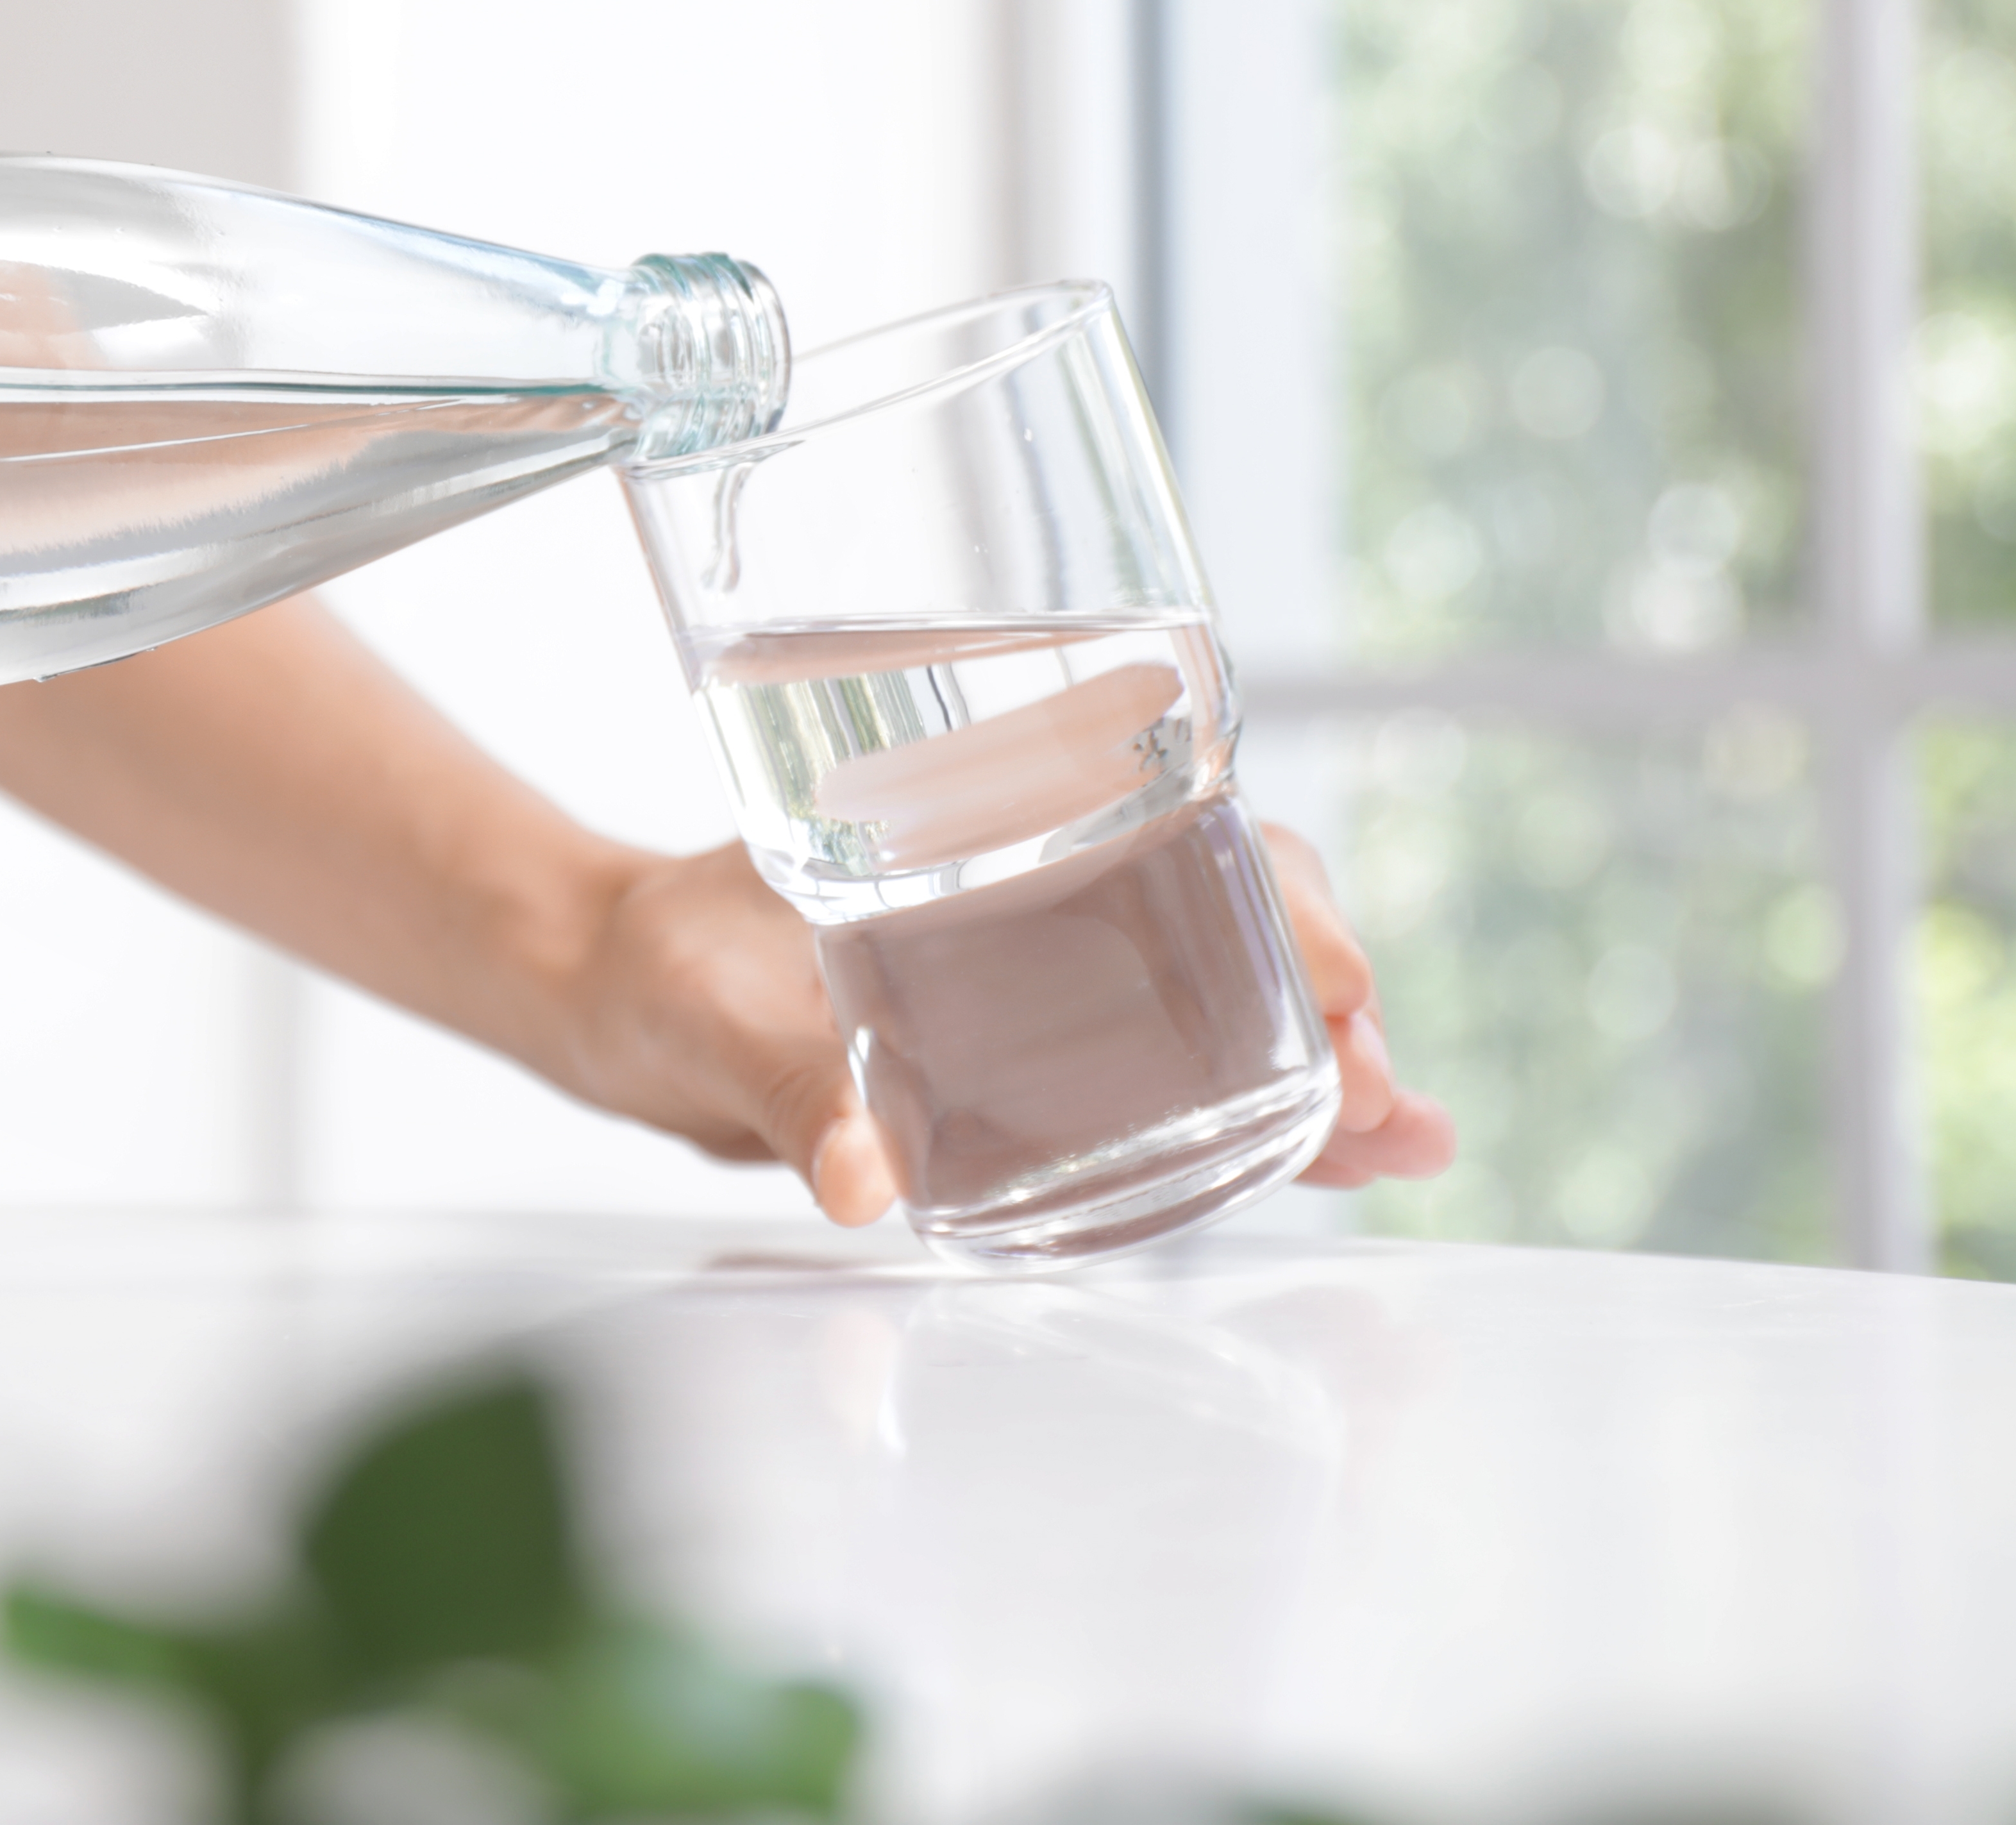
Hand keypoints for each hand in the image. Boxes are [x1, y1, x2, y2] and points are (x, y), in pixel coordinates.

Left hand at [545, 822, 1455, 1226]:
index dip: (1274, 902)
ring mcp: (1050, 978)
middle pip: (1233, 926)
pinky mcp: (1034, 1059)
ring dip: (1322, 1069)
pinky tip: (1349, 1158)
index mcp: (989, 838)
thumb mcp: (712, 1018)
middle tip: (1378, 1091)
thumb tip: (856, 1177)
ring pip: (1228, 1005)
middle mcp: (1041, 898)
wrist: (608, 990)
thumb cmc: (662, 964)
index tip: (1332, 972)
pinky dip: (1261, 1115)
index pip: (1175, 840)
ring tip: (1407, 1138)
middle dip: (1327, 1003)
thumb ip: (783, 1091)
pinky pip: (1173, 1076)